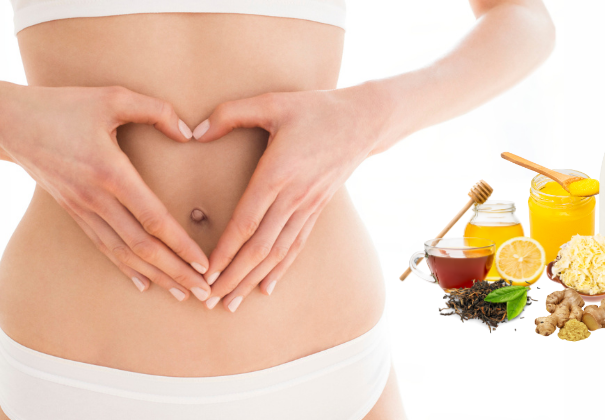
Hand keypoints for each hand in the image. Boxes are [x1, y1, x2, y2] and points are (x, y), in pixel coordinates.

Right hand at [0, 84, 211, 300]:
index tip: (205, 263)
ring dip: (156, 276)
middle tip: (204, 293)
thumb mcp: (112, 97)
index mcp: (111, 172)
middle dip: (176, 272)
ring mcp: (83, 209)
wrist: (7, 122)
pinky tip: (145, 283)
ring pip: (124, 253)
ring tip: (183, 294)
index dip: (181, 244)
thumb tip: (189, 132)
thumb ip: (155, 111)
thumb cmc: (63, 106)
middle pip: (143, 246)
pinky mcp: (74, 212)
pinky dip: (127, 267)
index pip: (153, 218)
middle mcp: (97, 198)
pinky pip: (104, 246)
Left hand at [193, 86, 387, 311]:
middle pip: (260, 247)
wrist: (365, 120)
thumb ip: (230, 114)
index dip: (225, 250)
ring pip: (278, 253)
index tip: (205, 272)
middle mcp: (294, 196)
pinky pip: (296, 246)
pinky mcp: (317, 209)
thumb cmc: (315, 108)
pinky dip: (280, 270)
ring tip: (231, 303)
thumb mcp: (272, 102)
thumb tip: (194, 133)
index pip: (247, 221)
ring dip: (252, 280)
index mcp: (278, 173)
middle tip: (209, 300)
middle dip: (233, 277)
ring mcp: (308, 207)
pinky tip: (266, 288)